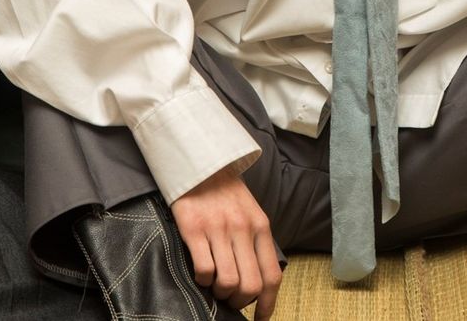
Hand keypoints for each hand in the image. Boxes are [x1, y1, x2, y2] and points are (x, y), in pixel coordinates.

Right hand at [172, 166, 281, 319]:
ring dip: (221, 293)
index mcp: (260, 226)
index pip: (272, 275)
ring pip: (228, 281)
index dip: (269, 304)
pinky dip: (202, 279)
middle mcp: (243, 229)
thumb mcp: (250, 212)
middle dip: (241, 301)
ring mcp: (219, 229)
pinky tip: (201, 271)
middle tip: (231, 300)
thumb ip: (255, 242)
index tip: (262, 319)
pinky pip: (204, 269)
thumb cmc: (225, 192)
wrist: (201, 163)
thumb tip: (257, 282)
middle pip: (251, 284)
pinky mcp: (194, 229)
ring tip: (215, 285)